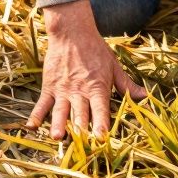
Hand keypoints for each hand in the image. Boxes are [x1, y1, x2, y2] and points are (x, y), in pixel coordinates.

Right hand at [27, 0, 147, 139]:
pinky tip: (31, 126)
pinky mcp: (49, 86)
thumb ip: (127, 85)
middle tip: (80, 145)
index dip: (101, 124)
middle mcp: (79, 91)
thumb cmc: (96, 50)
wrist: (72, 32)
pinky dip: (36, 114)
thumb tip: (146, 97)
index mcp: (97, 87)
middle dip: (80, 130)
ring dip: (58, 124)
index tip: (102, 138)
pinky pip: (42, 103)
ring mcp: (63, 90)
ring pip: (60, 110)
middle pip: (80, 113)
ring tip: (57, 137)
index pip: (100, 109)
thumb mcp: (114, 67)